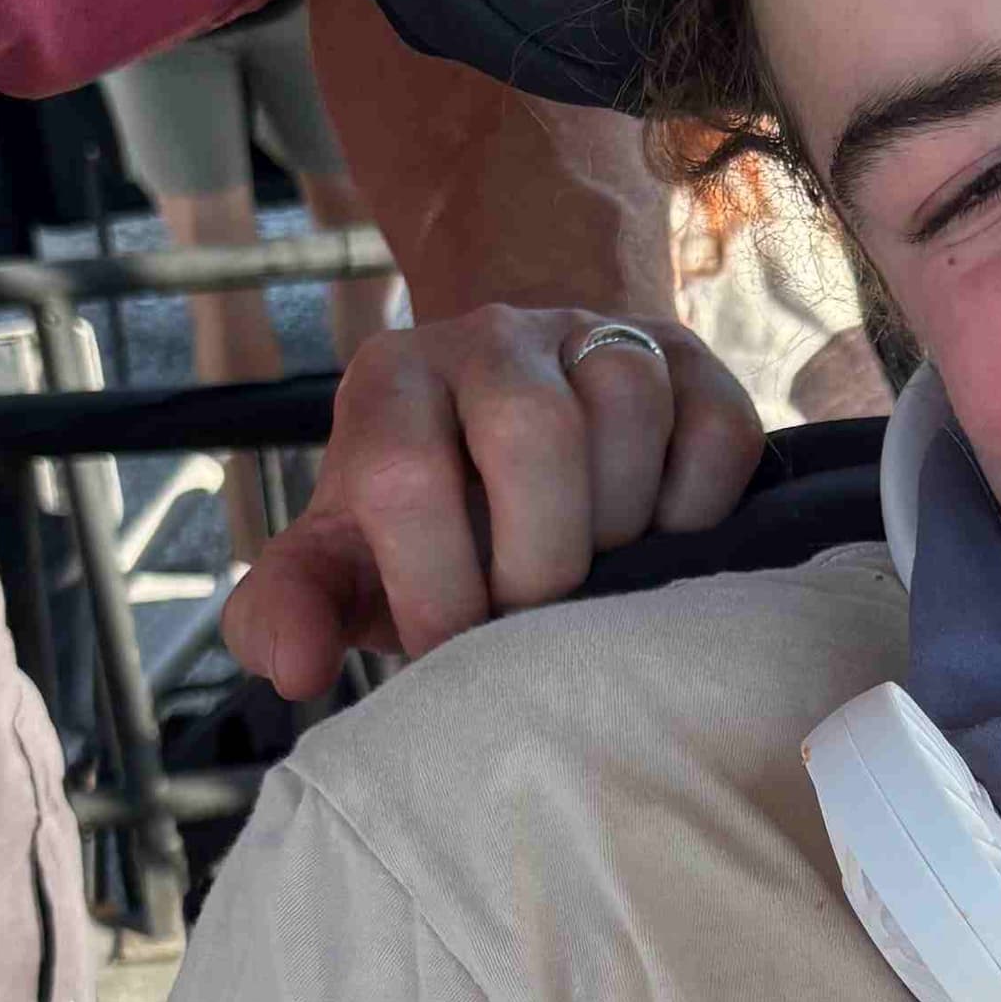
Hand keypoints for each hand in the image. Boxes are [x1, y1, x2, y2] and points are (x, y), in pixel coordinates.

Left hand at [222, 305, 762, 698]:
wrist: (509, 435)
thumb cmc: (426, 526)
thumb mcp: (343, 563)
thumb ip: (286, 609)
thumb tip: (293, 665)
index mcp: (391, 381)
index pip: (407, 475)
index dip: (437, 589)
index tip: (454, 650)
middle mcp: (489, 337)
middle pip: (530, 426)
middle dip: (541, 557)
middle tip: (537, 620)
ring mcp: (595, 336)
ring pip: (628, 402)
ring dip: (624, 522)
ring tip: (602, 575)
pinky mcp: (687, 360)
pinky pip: (714, 425)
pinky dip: (700, 505)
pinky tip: (664, 543)